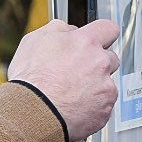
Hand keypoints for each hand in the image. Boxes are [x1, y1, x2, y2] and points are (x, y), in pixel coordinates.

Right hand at [7, 18, 120, 141]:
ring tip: (72, 94)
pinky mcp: (106, 109)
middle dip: (97, 63)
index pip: (109, 28)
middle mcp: (100, 62)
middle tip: (77, 72)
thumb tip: (69, 29)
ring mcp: (106, 87)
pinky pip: (104, 105)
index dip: (103, 34)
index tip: (99, 40)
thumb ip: (58, 29)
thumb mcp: (34, 40)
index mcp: (86, 42)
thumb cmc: (31, 80)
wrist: (33, 113)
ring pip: (107, 83)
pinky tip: (75, 107)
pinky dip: (93, 106)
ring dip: (95, 86)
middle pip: (111, 58)